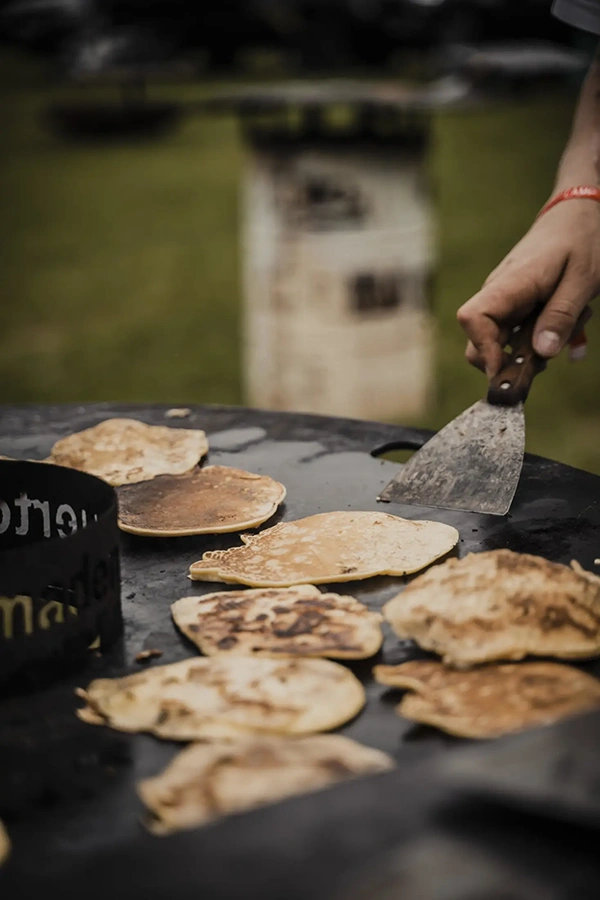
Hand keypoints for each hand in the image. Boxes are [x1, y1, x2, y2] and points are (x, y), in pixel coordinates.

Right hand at [457, 199, 599, 376]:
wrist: (576, 213)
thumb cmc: (581, 240)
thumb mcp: (583, 280)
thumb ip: (562, 316)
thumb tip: (542, 353)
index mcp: (510, 283)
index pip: (472, 318)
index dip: (484, 349)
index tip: (507, 369)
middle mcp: (497, 293)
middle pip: (477, 341)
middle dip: (508, 361)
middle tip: (546, 361)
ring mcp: (503, 301)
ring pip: (499, 341)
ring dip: (529, 351)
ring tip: (566, 334)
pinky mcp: (514, 305)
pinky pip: (515, 333)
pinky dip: (537, 340)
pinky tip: (564, 330)